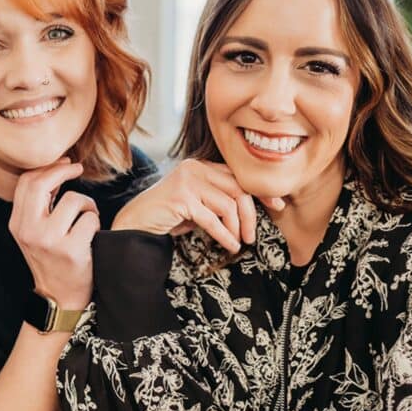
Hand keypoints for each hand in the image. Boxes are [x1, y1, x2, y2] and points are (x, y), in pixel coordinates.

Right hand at [9, 158, 99, 309]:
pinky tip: (90, 235)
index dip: (48, 167)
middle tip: (77, 168)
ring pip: (74, 200)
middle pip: (42, 183)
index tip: (65, 163)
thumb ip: (41, 204)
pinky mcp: (70, 250)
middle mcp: (29, 230)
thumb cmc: (53, 258)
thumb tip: (58, 167)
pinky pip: (90, 218)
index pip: (26, 182)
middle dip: (63, 169)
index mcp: (18, 223)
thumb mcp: (35, 231)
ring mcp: (49, 240)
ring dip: (87, 205)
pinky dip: (95, 222)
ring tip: (86, 219)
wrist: (59, 297)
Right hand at [112, 158, 283, 253]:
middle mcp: (195, 168)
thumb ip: (218, 199)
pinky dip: (225, 235)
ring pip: (228, 204)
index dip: (259, 191)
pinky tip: (230, 245)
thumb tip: (252, 209)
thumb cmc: (168, 216)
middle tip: (253, 235)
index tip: (276, 205)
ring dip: (237, 228)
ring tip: (238, 242)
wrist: (135, 224)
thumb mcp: (197, 203)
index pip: (238, 175)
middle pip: (238, 188)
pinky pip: (213, 219)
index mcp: (201, 165)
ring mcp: (187, 182)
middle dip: (251, 213)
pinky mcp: (181, 199)